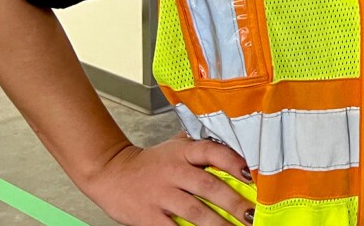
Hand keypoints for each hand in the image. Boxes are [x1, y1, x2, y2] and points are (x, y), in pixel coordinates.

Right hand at [80, 133, 256, 225]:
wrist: (111, 173)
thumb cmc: (152, 162)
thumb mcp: (176, 146)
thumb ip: (202, 145)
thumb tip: (239, 144)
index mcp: (183, 152)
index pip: (211, 150)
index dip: (232, 160)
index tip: (251, 174)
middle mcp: (174, 171)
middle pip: (208, 185)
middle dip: (233, 202)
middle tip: (252, 214)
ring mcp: (161, 195)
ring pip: (195, 211)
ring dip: (219, 224)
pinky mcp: (149, 216)